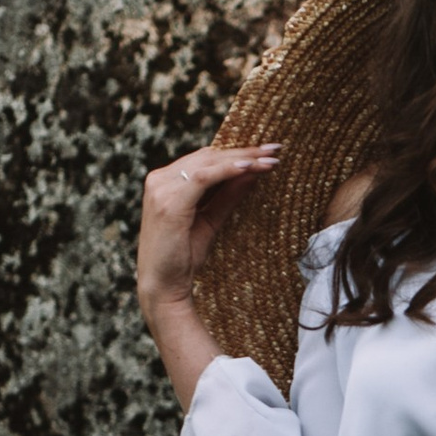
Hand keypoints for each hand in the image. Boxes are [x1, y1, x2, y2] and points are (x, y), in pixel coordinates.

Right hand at [137, 143, 279, 321]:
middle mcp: (160, 180)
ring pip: (207, 163)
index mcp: (166, 181)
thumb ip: (228, 196)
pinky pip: (202, 179)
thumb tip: (252, 174)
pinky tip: (248, 168)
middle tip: (275, 149)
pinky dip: (226, 171)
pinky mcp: (169, 203)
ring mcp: (161, 189)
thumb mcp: (210, 220)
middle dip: (244, 152)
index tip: (268, 151)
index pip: (206, 158)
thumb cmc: (183, 257)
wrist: (162, 286)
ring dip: (242, 159)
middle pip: (208, 156)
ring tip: (270, 159)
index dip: (237, 152)